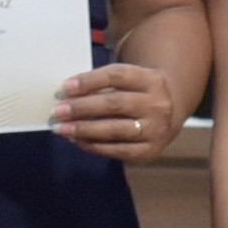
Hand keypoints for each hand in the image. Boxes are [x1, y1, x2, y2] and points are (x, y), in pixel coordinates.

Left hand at [51, 60, 182, 160]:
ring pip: (115, 129)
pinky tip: (77, 140)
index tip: (65, 87)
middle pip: (115, 103)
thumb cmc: (137, 93)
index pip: (117, 76)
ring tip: (62, 128)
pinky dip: (94, 146)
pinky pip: (117, 150)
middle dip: (82, 107)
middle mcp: (157, 104)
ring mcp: (156, 130)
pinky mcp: (150, 151)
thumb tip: (68, 95)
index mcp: (152, 79)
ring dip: (84, 129)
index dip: (90, 81)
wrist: (169, 115)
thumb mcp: (130, 81)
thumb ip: (104, 84)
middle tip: (58, 111)